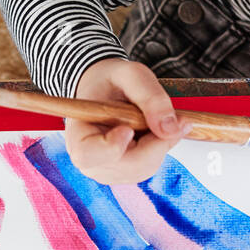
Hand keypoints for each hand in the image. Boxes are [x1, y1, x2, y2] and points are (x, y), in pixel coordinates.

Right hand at [69, 58, 189, 183]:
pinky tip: (152, 131)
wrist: (104, 89)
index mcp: (78, 134)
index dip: (112, 146)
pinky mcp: (123, 174)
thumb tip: (171, 129)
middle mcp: (89, 160)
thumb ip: (152, 98)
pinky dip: (158, 148)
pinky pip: (149, 167)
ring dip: (158, 144)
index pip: (88, 155)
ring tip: (153, 118)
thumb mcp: (132, 75)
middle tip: (167, 116)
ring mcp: (106, 171)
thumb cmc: (110, 82)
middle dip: (155, 142)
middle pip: (128, 166)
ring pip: (144, 168)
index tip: (128, 129)